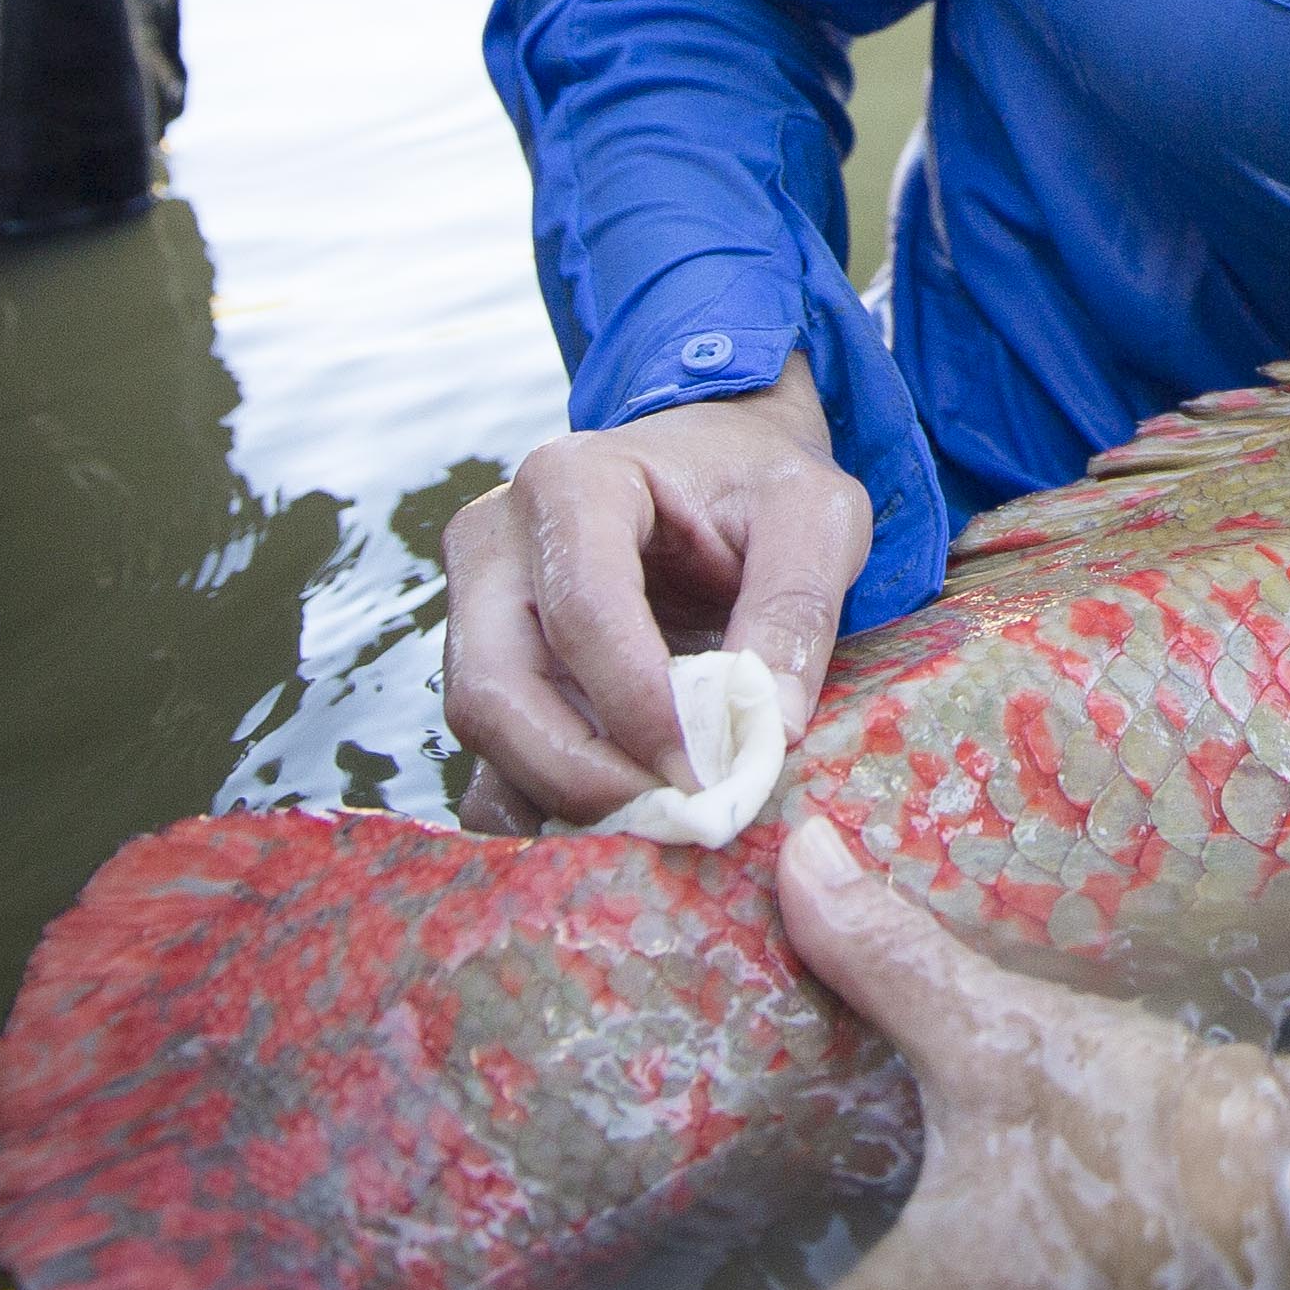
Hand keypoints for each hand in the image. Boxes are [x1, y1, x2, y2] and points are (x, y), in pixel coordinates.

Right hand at [443, 358, 867, 821]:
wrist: (716, 462)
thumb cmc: (759, 481)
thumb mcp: (815, 516)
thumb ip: (797, 608)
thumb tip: (772, 731)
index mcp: (571, 483)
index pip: (583, 613)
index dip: (639, 708)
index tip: (704, 776)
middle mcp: (495, 543)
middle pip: (495, 688)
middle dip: (580, 775)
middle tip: (672, 822)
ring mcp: (474, 607)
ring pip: (484, 734)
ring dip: (561, 798)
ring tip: (657, 827)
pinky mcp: (483, 663)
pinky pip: (487, 756)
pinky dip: (543, 803)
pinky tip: (622, 821)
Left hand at [743, 822, 1289, 1289]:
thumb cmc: (1131, 1131)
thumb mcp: (996, 1034)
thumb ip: (887, 956)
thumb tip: (796, 856)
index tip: (642, 1285)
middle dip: (774, 1267)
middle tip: (720, 1178)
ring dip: (857, 1244)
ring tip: (807, 1150)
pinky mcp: (1070, 1282)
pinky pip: (964, 1270)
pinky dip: (930, 1224)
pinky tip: (931, 1138)